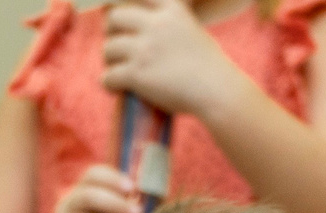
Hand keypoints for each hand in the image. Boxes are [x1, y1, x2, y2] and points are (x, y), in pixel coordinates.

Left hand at [103, 0, 253, 119]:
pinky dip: (109, 83)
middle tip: (117, 48)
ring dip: (110, 61)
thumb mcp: (190, 29)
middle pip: (113, 18)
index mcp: (171, 8)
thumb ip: (169, 23)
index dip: (120, 7)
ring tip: (118, 70)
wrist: (217, 91)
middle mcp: (156, 24)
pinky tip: (115, 87)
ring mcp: (145, 48)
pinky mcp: (137, 74)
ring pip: (108, 48)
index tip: (121, 22)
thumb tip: (143, 30)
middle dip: (111, 33)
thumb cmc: (209, 66)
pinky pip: (108, 76)